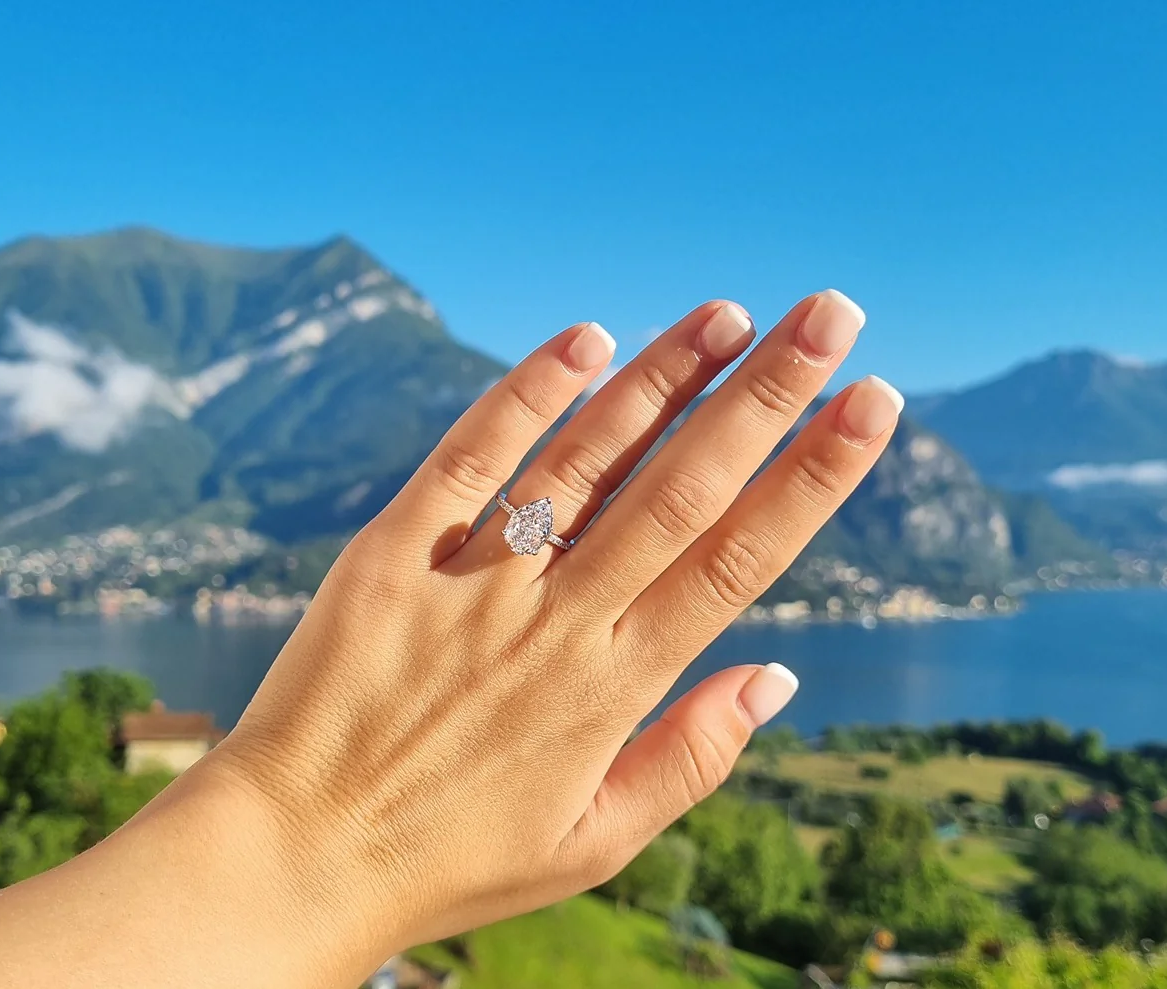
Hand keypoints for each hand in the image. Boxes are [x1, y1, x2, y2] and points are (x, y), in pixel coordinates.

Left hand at [206, 291, 901, 984]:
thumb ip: (692, 757)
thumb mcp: (593, 843)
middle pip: (682, 489)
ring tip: (727, 313)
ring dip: (663, 378)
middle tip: (831, 314)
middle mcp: (557, 621)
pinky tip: (583, 338)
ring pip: (587, 458)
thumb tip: (780, 674)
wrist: (297, 854)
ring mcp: (474, 582)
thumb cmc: (453, 854)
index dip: (812, 476)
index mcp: (615, 687)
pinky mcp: (394, 554)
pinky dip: (526, 395)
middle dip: (766, 396)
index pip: (739, 559)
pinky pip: (469, 459)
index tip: (870, 404)